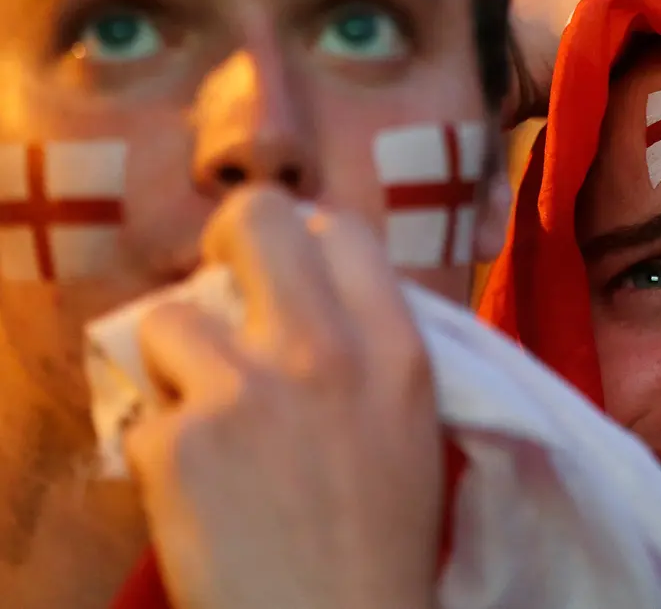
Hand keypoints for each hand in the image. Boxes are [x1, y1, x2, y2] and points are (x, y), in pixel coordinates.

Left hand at [124, 188, 440, 608]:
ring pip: (167, 317)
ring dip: (178, 363)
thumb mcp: (412, 427)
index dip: (308, 242)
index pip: (343, 230)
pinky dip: (161, 447)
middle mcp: (323, 351)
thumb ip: (372, 350)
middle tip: (223, 288)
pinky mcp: (178, 443)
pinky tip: (200, 492)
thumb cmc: (386, 544)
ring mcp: (245, 391)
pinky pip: (144, 412)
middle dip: (229, 242)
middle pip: (255, 220)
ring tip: (208, 418)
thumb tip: (314, 296)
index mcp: (396, 350)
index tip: (291, 276)